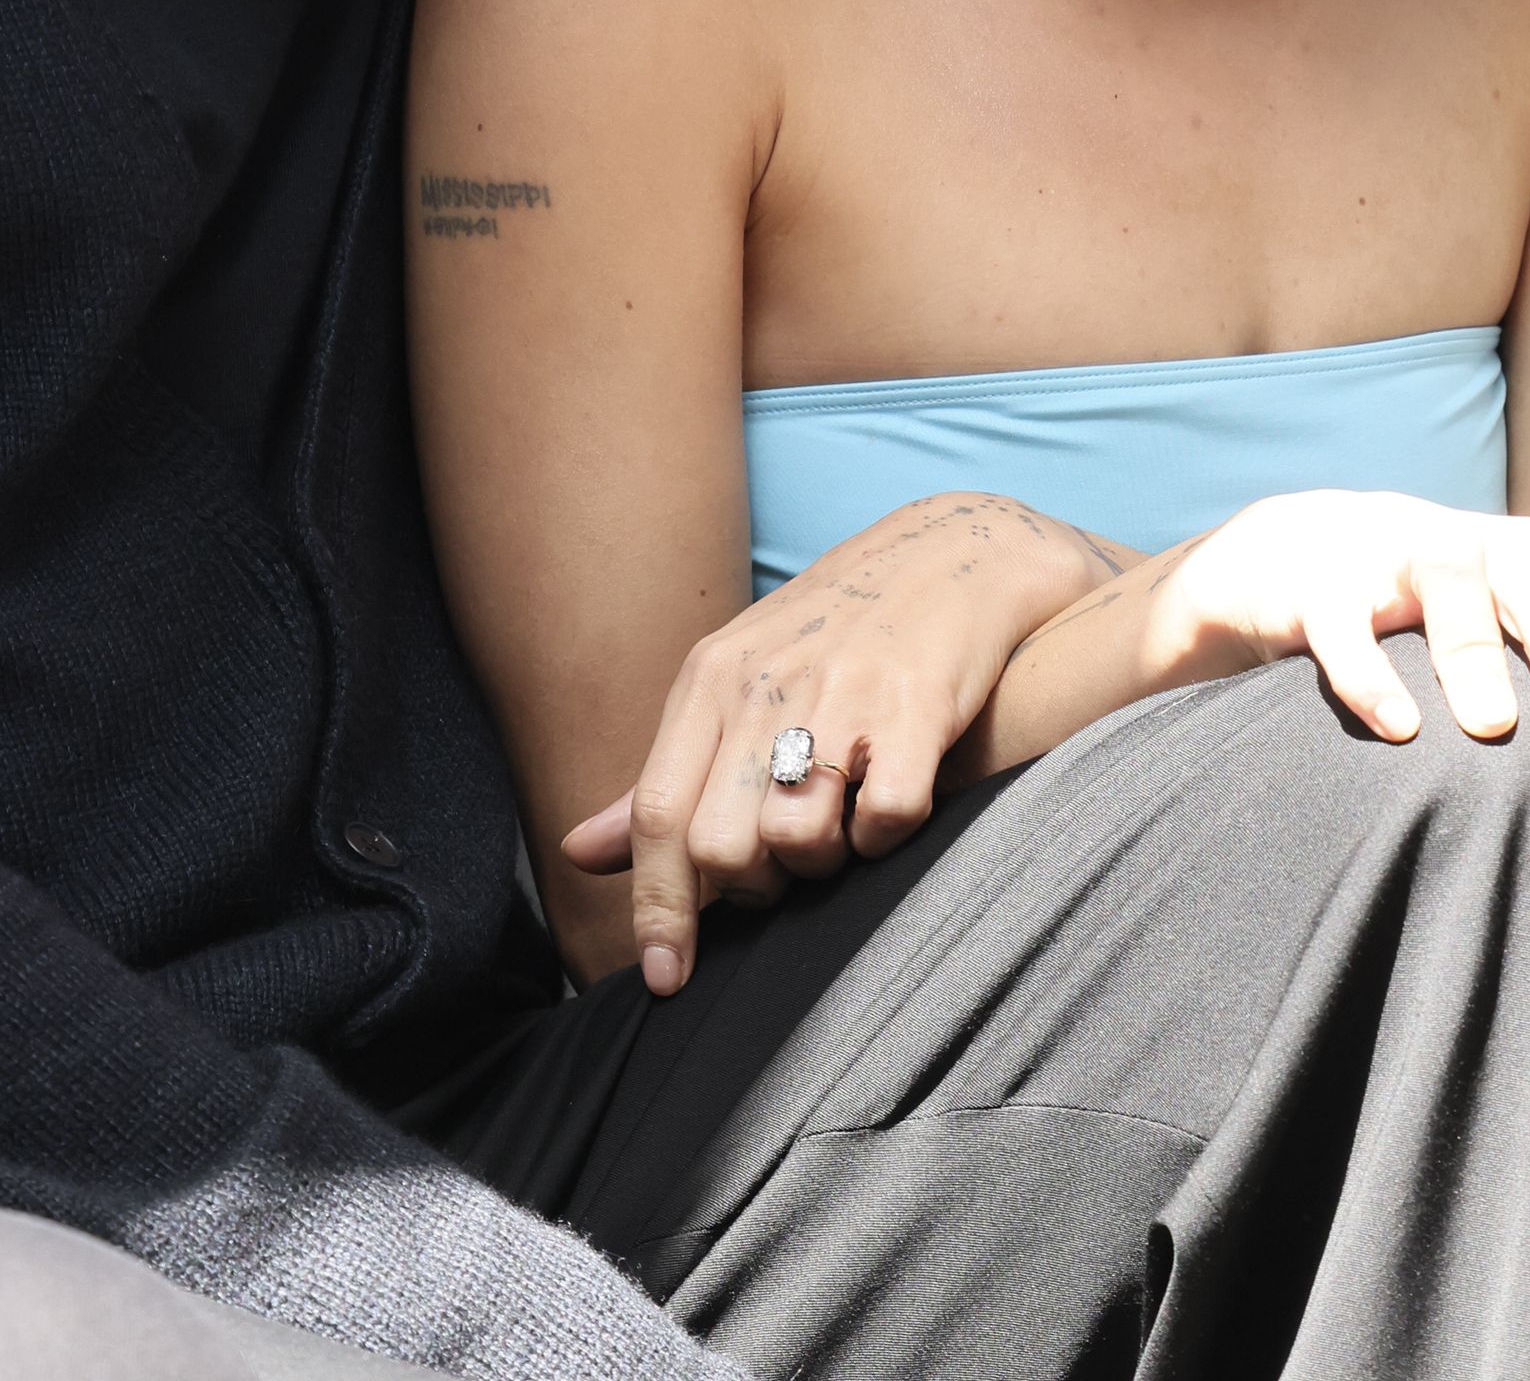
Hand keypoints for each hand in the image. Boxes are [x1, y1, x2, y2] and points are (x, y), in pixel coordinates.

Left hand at [561, 491, 1130, 997]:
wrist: (953, 551)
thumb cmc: (831, 635)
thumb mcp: (732, 685)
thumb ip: (662, 777)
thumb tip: (576, 854)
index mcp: (709, 679)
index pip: (657, 814)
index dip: (655, 909)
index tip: (666, 979)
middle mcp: (765, 684)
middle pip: (721, 846)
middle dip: (751, 888)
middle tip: (782, 868)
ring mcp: (843, 695)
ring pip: (797, 842)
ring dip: (820, 865)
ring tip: (838, 830)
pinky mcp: (918, 710)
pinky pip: (885, 821)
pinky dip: (884, 839)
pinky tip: (887, 808)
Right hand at [1137, 491, 1529, 800]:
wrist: (1298, 559)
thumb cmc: (1442, 608)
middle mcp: (1479, 546)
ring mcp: (1393, 552)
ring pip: (1448, 585)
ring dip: (1475, 655)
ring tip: (1494, 734)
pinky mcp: (1317, 580)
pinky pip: (1340, 619)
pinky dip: (1367, 669)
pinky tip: (1396, 727)